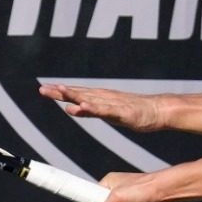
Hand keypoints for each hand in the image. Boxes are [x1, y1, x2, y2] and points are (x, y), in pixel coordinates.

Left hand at [40, 84, 166, 131]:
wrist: (158, 110)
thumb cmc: (135, 112)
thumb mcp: (108, 113)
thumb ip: (89, 111)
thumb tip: (70, 108)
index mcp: (100, 98)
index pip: (77, 93)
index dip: (60, 92)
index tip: (44, 89)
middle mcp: (104, 97)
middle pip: (80, 94)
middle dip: (61, 92)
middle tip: (43, 89)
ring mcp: (114, 104)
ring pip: (91, 99)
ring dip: (76, 95)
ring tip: (60, 91)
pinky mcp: (123, 112)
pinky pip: (107, 111)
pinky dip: (95, 108)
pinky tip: (84, 106)